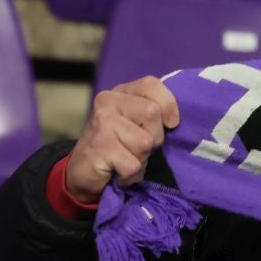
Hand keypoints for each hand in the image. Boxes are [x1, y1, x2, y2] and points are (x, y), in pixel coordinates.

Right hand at [64, 77, 179, 202]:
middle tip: (137, 147)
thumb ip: (155, 112)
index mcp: (121, 92)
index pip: (151, 84)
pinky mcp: (99, 146)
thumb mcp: (139, 124)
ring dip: (142, 159)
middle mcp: (108, 101)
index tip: (170, 123)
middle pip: (152, 113)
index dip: (167, 104)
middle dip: (154, 138)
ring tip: (126, 159)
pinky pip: (133, 165)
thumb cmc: (120, 147)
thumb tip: (177, 119)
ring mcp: (101, 122)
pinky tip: (118, 171)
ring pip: (145, 142)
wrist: (84, 172)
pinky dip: (131, 175)